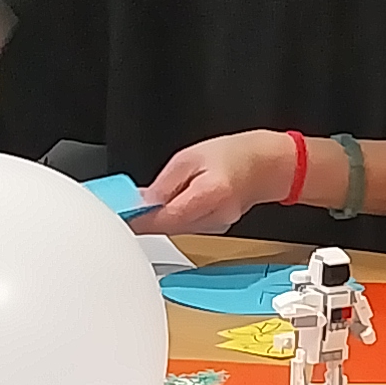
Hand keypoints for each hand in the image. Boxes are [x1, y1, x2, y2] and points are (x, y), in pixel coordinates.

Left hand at [138, 131, 299, 235]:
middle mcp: (213, 217)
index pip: (165, 218)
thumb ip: (166, 182)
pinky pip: (186, 227)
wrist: (264, 166)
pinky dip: (174, 218)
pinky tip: (175, 203)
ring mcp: (215, 227)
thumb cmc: (233, 155)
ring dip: (161, 218)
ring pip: (176, 229)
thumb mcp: (190, 158)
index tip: (121, 217)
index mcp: (209, 195)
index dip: (139, 220)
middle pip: (168, 227)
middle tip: (131, 205)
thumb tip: (143, 201)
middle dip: (147, 218)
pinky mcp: (215, 229)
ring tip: (158, 198)